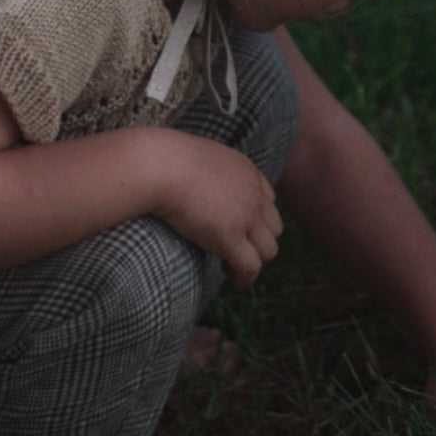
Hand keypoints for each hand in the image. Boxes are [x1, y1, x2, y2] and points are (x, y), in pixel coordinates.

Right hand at [153, 132, 282, 287]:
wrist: (161, 166)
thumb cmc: (166, 159)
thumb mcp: (201, 157)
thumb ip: (210, 171)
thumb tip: (196, 182)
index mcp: (247, 172)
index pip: (268, 201)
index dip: (256, 219)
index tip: (238, 228)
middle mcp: (254, 195)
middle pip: (274, 227)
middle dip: (259, 241)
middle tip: (235, 248)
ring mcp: (245, 217)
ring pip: (269, 250)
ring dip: (255, 261)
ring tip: (231, 266)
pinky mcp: (230, 237)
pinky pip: (251, 267)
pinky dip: (245, 277)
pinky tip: (232, 278)